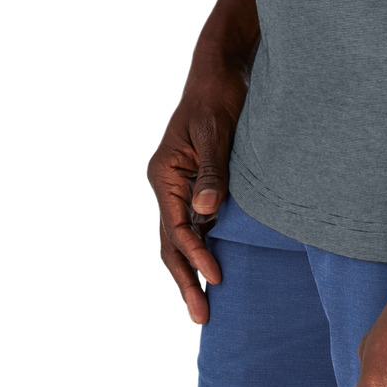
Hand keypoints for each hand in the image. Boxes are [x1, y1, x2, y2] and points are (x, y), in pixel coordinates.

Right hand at [147, 71, 244, 323]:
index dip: (195, 255)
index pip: (176, 227)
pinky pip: (196, 224)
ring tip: (206, 305)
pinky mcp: (197, 184)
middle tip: (202, 317)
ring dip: (192, 269)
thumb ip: (210, 171)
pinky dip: (204, 248)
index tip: (217, 277)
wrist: (222, 69)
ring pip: (181, 238)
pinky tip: (217, 267)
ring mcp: (180, 186)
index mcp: (163, 174)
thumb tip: (206, 213)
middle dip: (186, 278)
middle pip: (171, 242)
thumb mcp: (215, 131)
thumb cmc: (218, 95)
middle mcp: (166, 184)